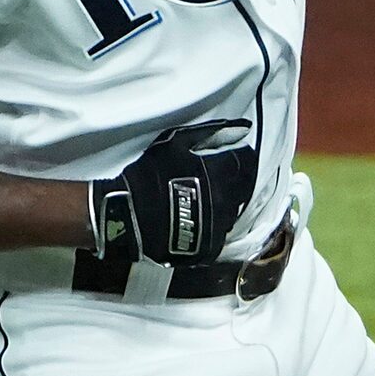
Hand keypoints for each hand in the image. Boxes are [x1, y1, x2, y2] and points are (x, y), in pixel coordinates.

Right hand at [86, 120, 257, 263]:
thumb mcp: (175, 143)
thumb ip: (209, 133)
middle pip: (244, 189)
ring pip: (233, 213)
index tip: (232, 158)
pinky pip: (220, 235)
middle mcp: (226, 201)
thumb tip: (239, 127)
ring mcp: (219, 227)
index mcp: (221, 174)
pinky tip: (197, 221)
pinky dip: (212, 228)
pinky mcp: (210, 248)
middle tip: (216, 180)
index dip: (241, 158)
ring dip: (224, 205)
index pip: (247, 163)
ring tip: (203, 201)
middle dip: (235, 182)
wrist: (127, 216)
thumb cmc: (148, 176)